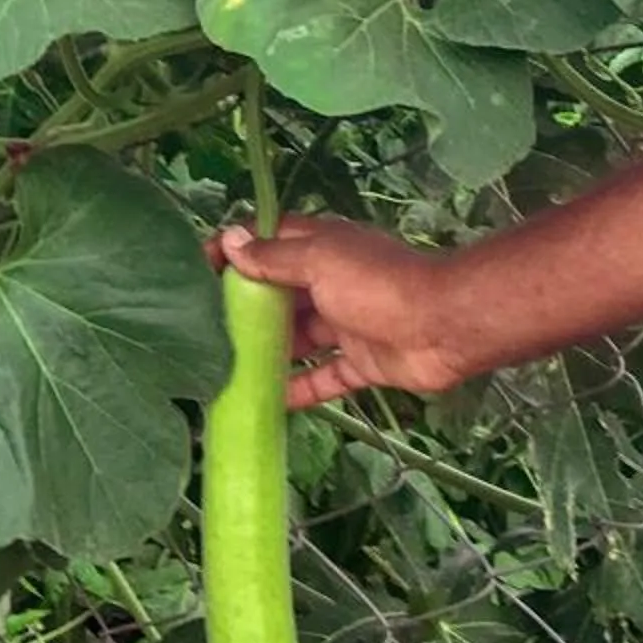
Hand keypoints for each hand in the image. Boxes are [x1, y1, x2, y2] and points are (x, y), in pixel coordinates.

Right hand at [206, 217, 472, 408]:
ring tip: (224, 369)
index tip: (198, 269)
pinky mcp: (363, 362)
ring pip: (300, 339)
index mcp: (323, 248)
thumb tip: (231, 239)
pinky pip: (325, 377)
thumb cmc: (378, 285)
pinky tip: (268, 403)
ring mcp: (348, 324)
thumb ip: (277, 257)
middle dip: (246, 308)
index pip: (270, 242)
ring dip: (269, 352)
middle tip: (202, 330)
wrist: (443, 326)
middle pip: (281, 294)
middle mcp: (333, 283)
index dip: (236, 250)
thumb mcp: (320, 262)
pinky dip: (300, 389)